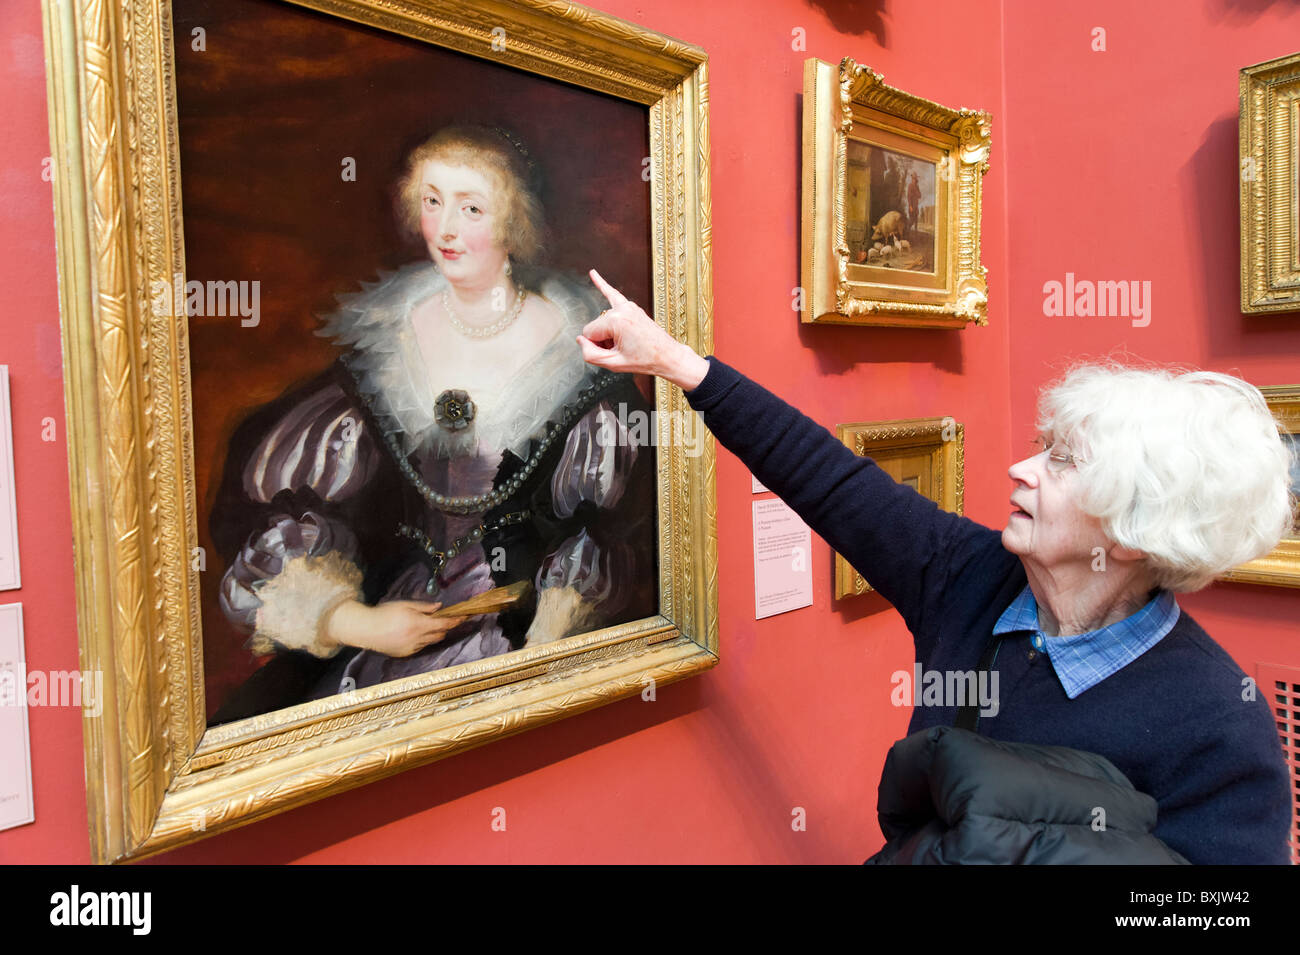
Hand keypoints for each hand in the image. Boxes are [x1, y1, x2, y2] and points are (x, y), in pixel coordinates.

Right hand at [321, 599, 469, 657]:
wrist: (365, 629)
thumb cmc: (384, 613)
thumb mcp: (405, 605)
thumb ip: (424, 607)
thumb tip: (439, 608)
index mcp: (418, 624)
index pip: (444, 624)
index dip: (457, 620)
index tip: (465, 616)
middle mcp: (417, 638)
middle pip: (440, 634)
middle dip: (444, 627)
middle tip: (443, 618)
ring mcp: (411, 648)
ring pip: (431, 641)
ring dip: (432, 634)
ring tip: (422, 625)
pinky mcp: (405, 654)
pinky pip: (420, 647)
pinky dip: (421, 640)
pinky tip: (411, 633)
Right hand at [578, 269, 709, 390]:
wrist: (668, 356)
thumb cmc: (645, 360)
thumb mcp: (614, 364)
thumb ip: (591, 355)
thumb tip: (581, 341)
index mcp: (616, 321)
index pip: (588, 333)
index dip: (596, 347)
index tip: (612, 353)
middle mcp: (621, 309)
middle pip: (595, 327)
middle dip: (603, 341)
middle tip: (621, 351)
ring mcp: (628, 306)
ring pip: (603, 320)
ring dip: (609, 333)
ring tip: (625, 343)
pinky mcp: (631, 307)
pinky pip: (613, 294)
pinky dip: (602, 284)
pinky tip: (593, 273)